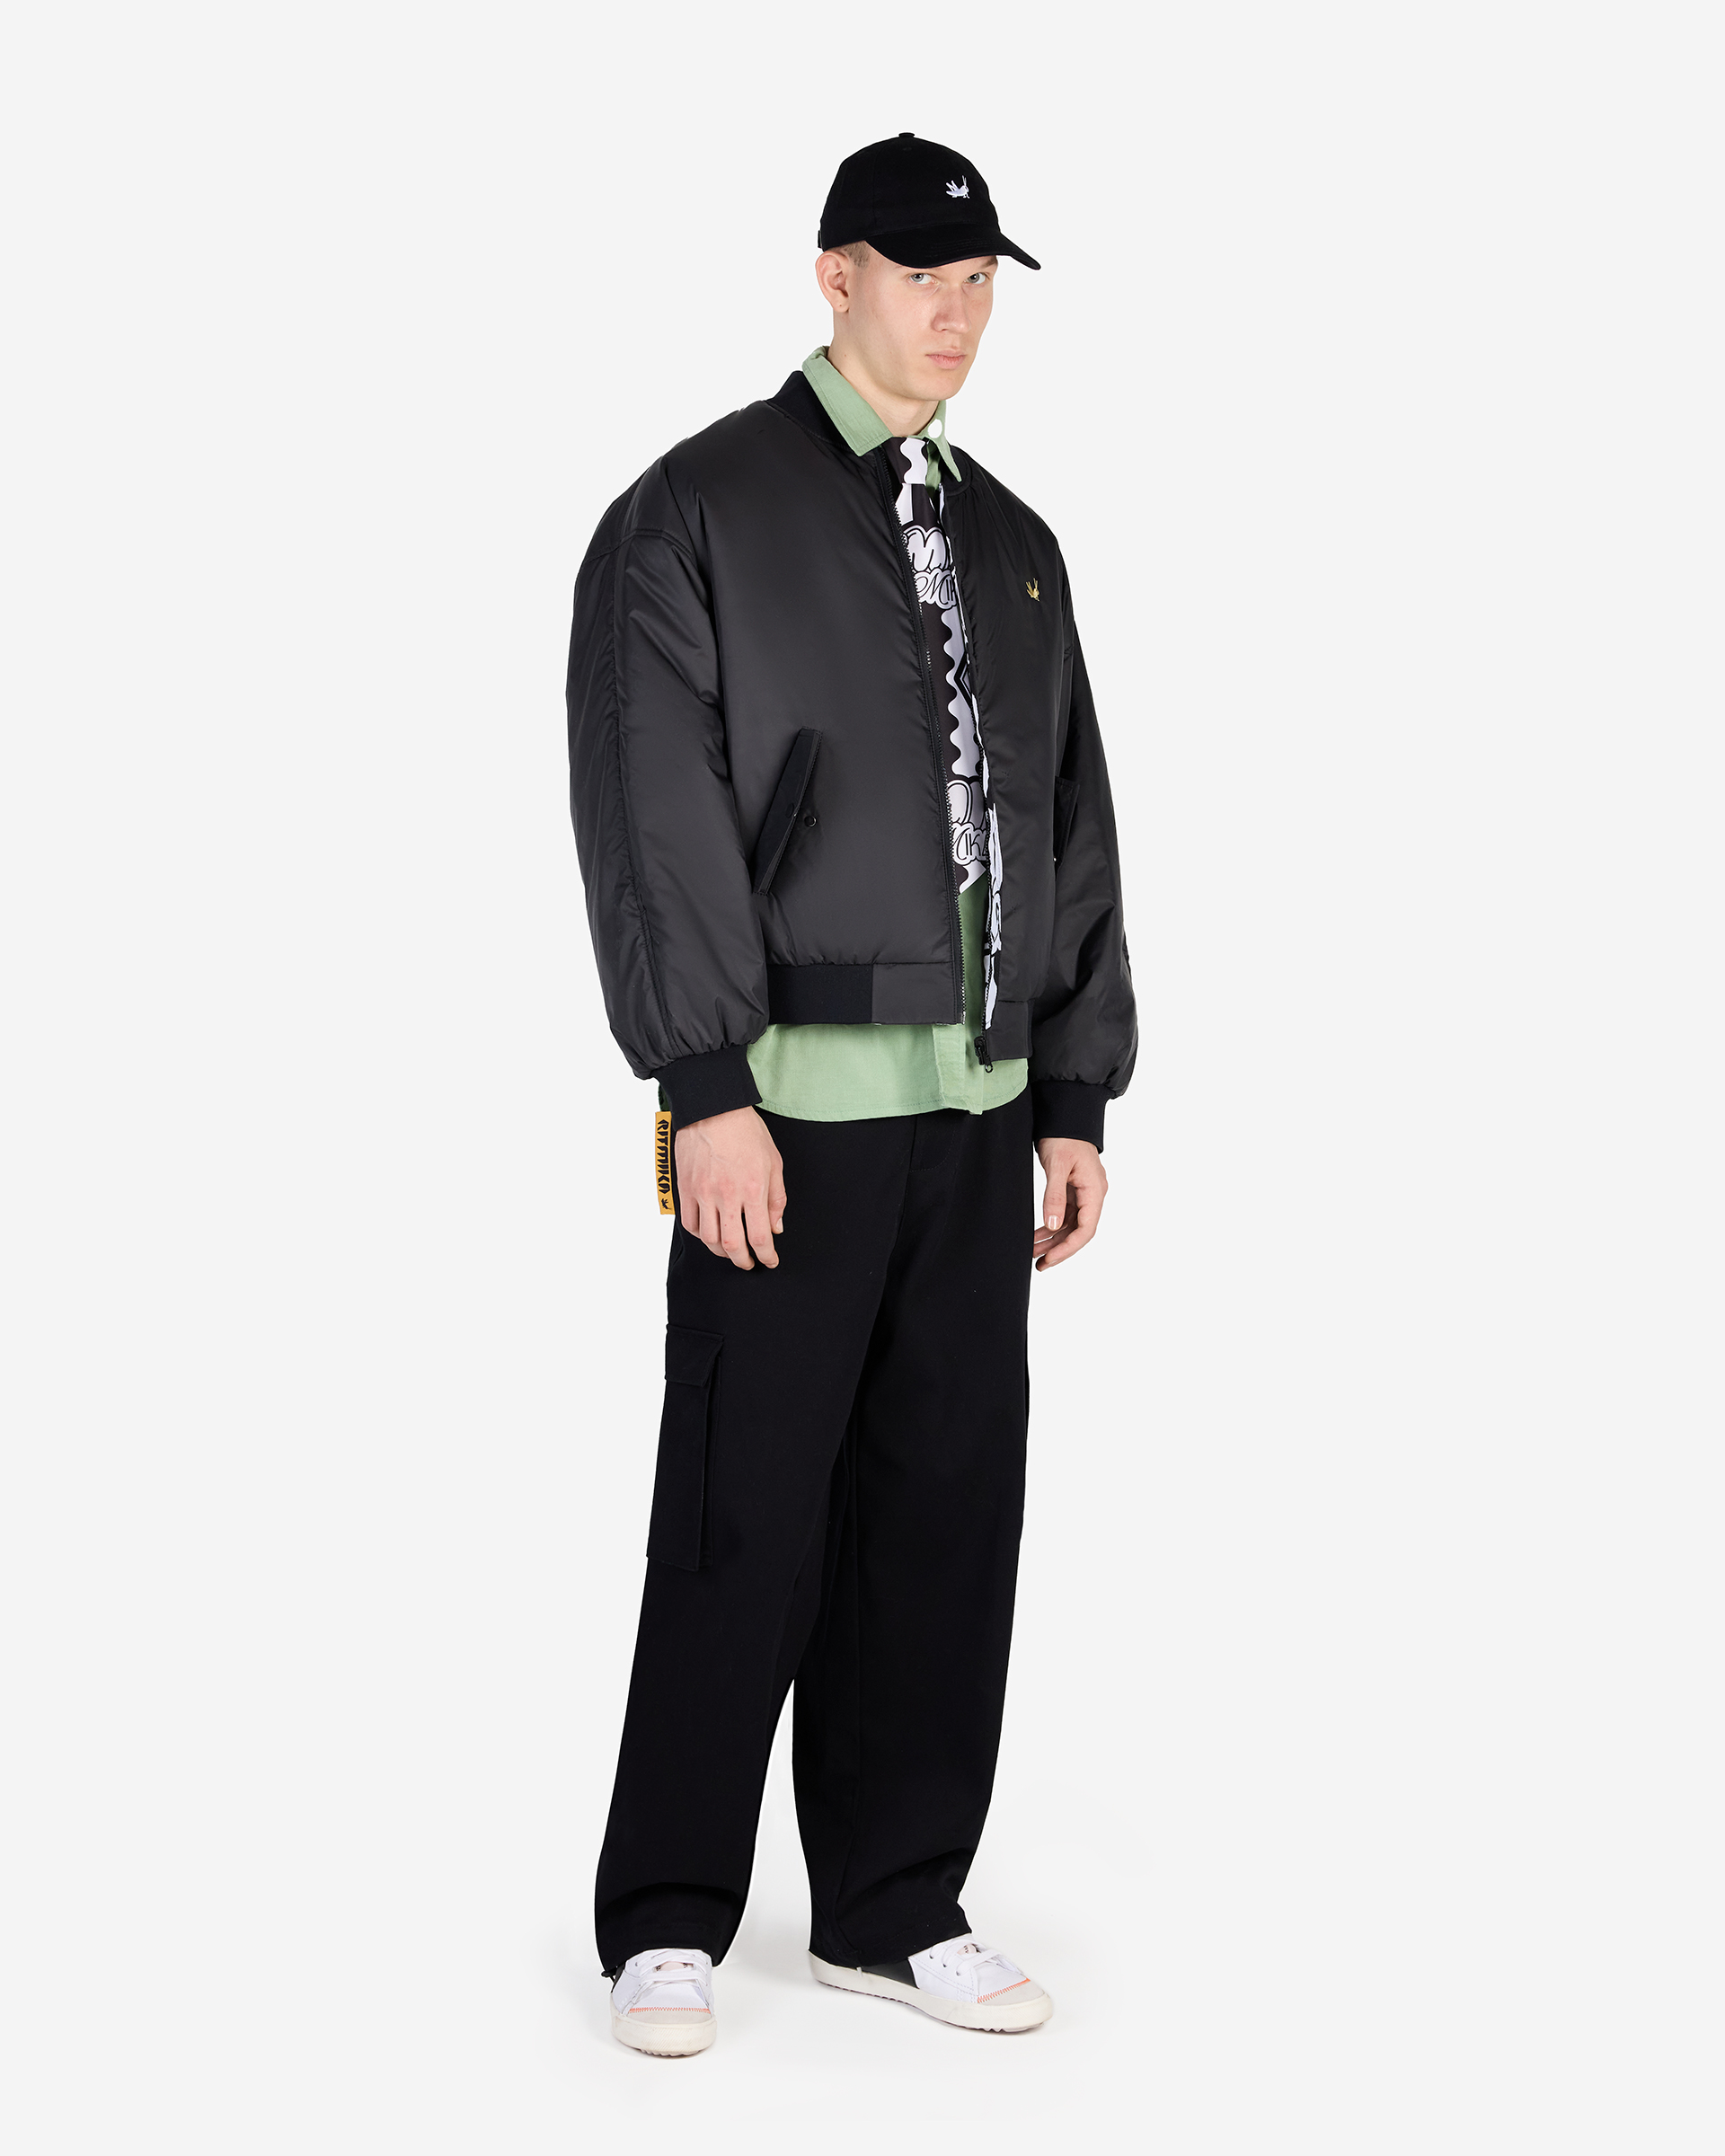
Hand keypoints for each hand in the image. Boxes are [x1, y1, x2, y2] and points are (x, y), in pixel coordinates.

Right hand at [675, 1106, 785, 1269]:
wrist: (714, 1108)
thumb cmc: (746, 1131)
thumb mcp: (774, 1162)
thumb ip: (777, 1198)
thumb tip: (776, 1227)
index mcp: (753, 1189)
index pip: (760, 1236)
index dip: (766, 1256)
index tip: (769, 1261)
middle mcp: (727, 1195)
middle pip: (733, 1244)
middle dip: (743, 1261)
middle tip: (749, 1263)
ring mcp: (703, 1192)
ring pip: (708, 1238)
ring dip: (721, 1252)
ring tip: (730, 1251)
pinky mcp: (686, 1187)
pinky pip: (690, 1223)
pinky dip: (700, 1235)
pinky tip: (710, 1234)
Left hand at [1033, 1137, 1106, 1270]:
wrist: (1064, 1116)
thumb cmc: (1063, 1136)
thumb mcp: (1056, 1165)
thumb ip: (1055, 1196)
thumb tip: (1054, 1226)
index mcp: (1095, 1190)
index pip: (1086, 1229)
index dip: (1068, 1248)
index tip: (1049, 1259)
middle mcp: (1093, 1194)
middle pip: (1078, 1231)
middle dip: (1058, 1248)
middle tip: (1037, 1263)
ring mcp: (1083, 1192)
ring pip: (1070, 1225)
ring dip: (1052, 1239)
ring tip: (1032, 1252)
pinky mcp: (1072, 1189)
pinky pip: (1064, 1214)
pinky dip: (1051, 1225)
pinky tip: (1037, 1235)